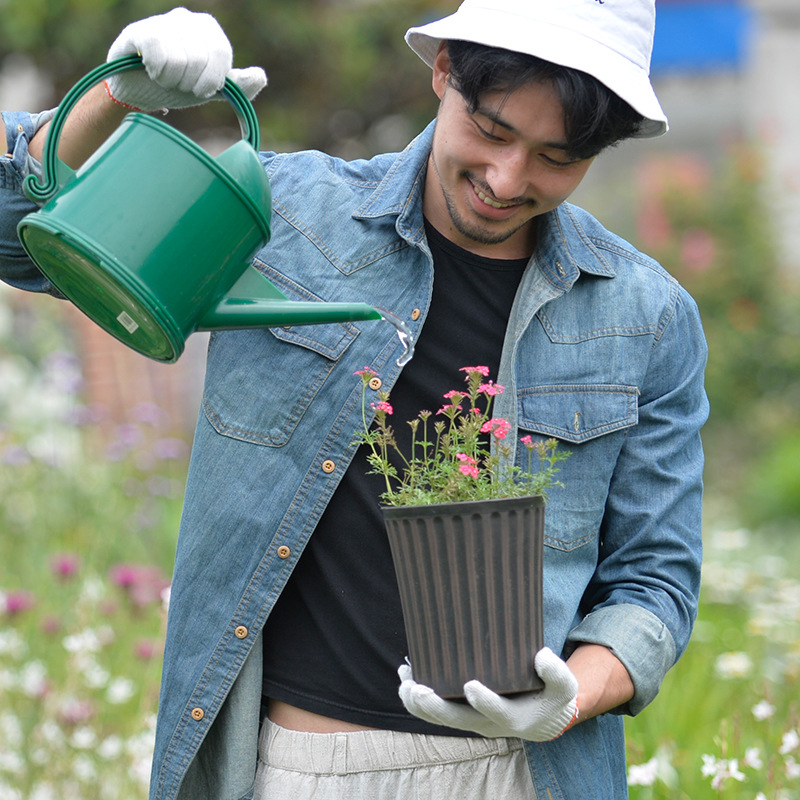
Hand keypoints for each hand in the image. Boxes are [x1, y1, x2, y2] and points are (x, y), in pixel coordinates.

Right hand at [105, 7, 266, 111]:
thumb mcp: (211, 89)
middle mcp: (186, 19)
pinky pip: (157, 52)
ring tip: (163, 77)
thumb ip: (238, 86)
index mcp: (208, 29)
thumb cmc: (177, 85)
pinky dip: (156, 70)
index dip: (211, 80)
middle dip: (189, 82)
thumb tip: (260, 76)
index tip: (200, 89)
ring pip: (180, 59)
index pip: (220, 54)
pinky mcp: (138, 31)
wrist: (139, 91)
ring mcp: (162, 22)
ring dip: (171, 80)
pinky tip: (150, 70)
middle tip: (178, 83)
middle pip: (200, 58)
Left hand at [398, 647, 578, 741]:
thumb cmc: (551, 697)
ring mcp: (472, 721)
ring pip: (440, 719)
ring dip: (419, 704)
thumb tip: (541, 656)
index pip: (497, 712)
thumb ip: (556, 673)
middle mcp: (487, 723)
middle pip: (457, 720)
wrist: (542, 718)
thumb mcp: (564, 686)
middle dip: (435, 706)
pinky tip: (405, 681)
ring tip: (404, 683)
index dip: (484, 701)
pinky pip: (435, 713)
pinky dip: (417, 701)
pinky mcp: (462, 714)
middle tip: (418, 689)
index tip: (470, 685)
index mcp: (514, 717)